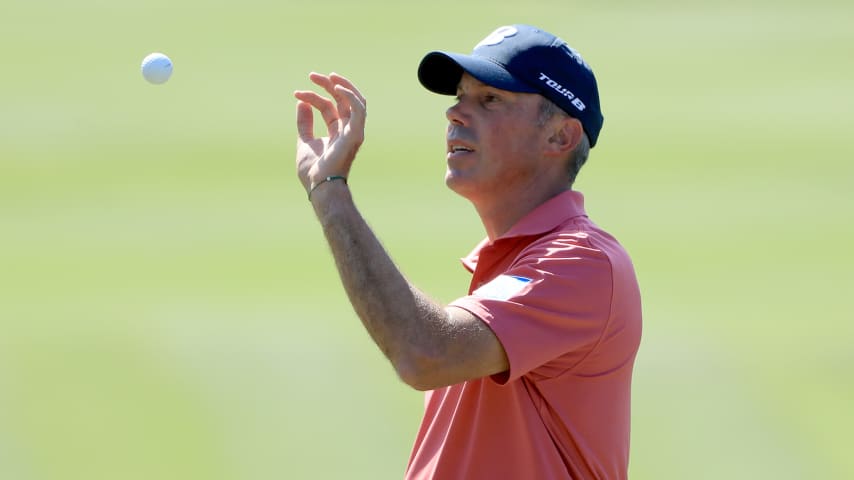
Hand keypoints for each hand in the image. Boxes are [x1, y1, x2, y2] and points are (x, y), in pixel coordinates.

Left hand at [294, 72, 366, 196]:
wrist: (319, 186)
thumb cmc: (313, 171)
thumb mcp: (304, 141)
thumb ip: (304, 123)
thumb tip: (300, 102)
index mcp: (337, 131)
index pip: (328, 106)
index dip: (313, 97)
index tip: (297, 93)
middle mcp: (348, 130)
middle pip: (343, 100)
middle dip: (328, 84)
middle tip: (312, 75)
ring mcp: (354, 132)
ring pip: (356, 101)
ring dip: (343, 85)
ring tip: (327, 76)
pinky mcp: (356, 134)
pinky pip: (359, 110)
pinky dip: (350, 96)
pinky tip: (336, 87)